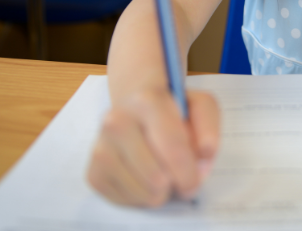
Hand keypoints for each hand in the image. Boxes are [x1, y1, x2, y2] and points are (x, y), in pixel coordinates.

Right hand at [86, 87, 218, 206]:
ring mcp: (101, 147)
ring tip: (162, 174)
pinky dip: (141, 197)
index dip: (188, 172)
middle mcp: (117, 121)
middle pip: (156, 176)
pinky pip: (125, 201)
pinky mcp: (93, 172)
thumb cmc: (172, 111)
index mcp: (146, 101)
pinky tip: (144, 179)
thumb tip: (205, 152)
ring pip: (142, 192)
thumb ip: (208, 126)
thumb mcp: (200, 105)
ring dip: (160, 192)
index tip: (195, 183)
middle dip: (175, 183)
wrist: (135, 110)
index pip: (171, 146)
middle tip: (180, 177)